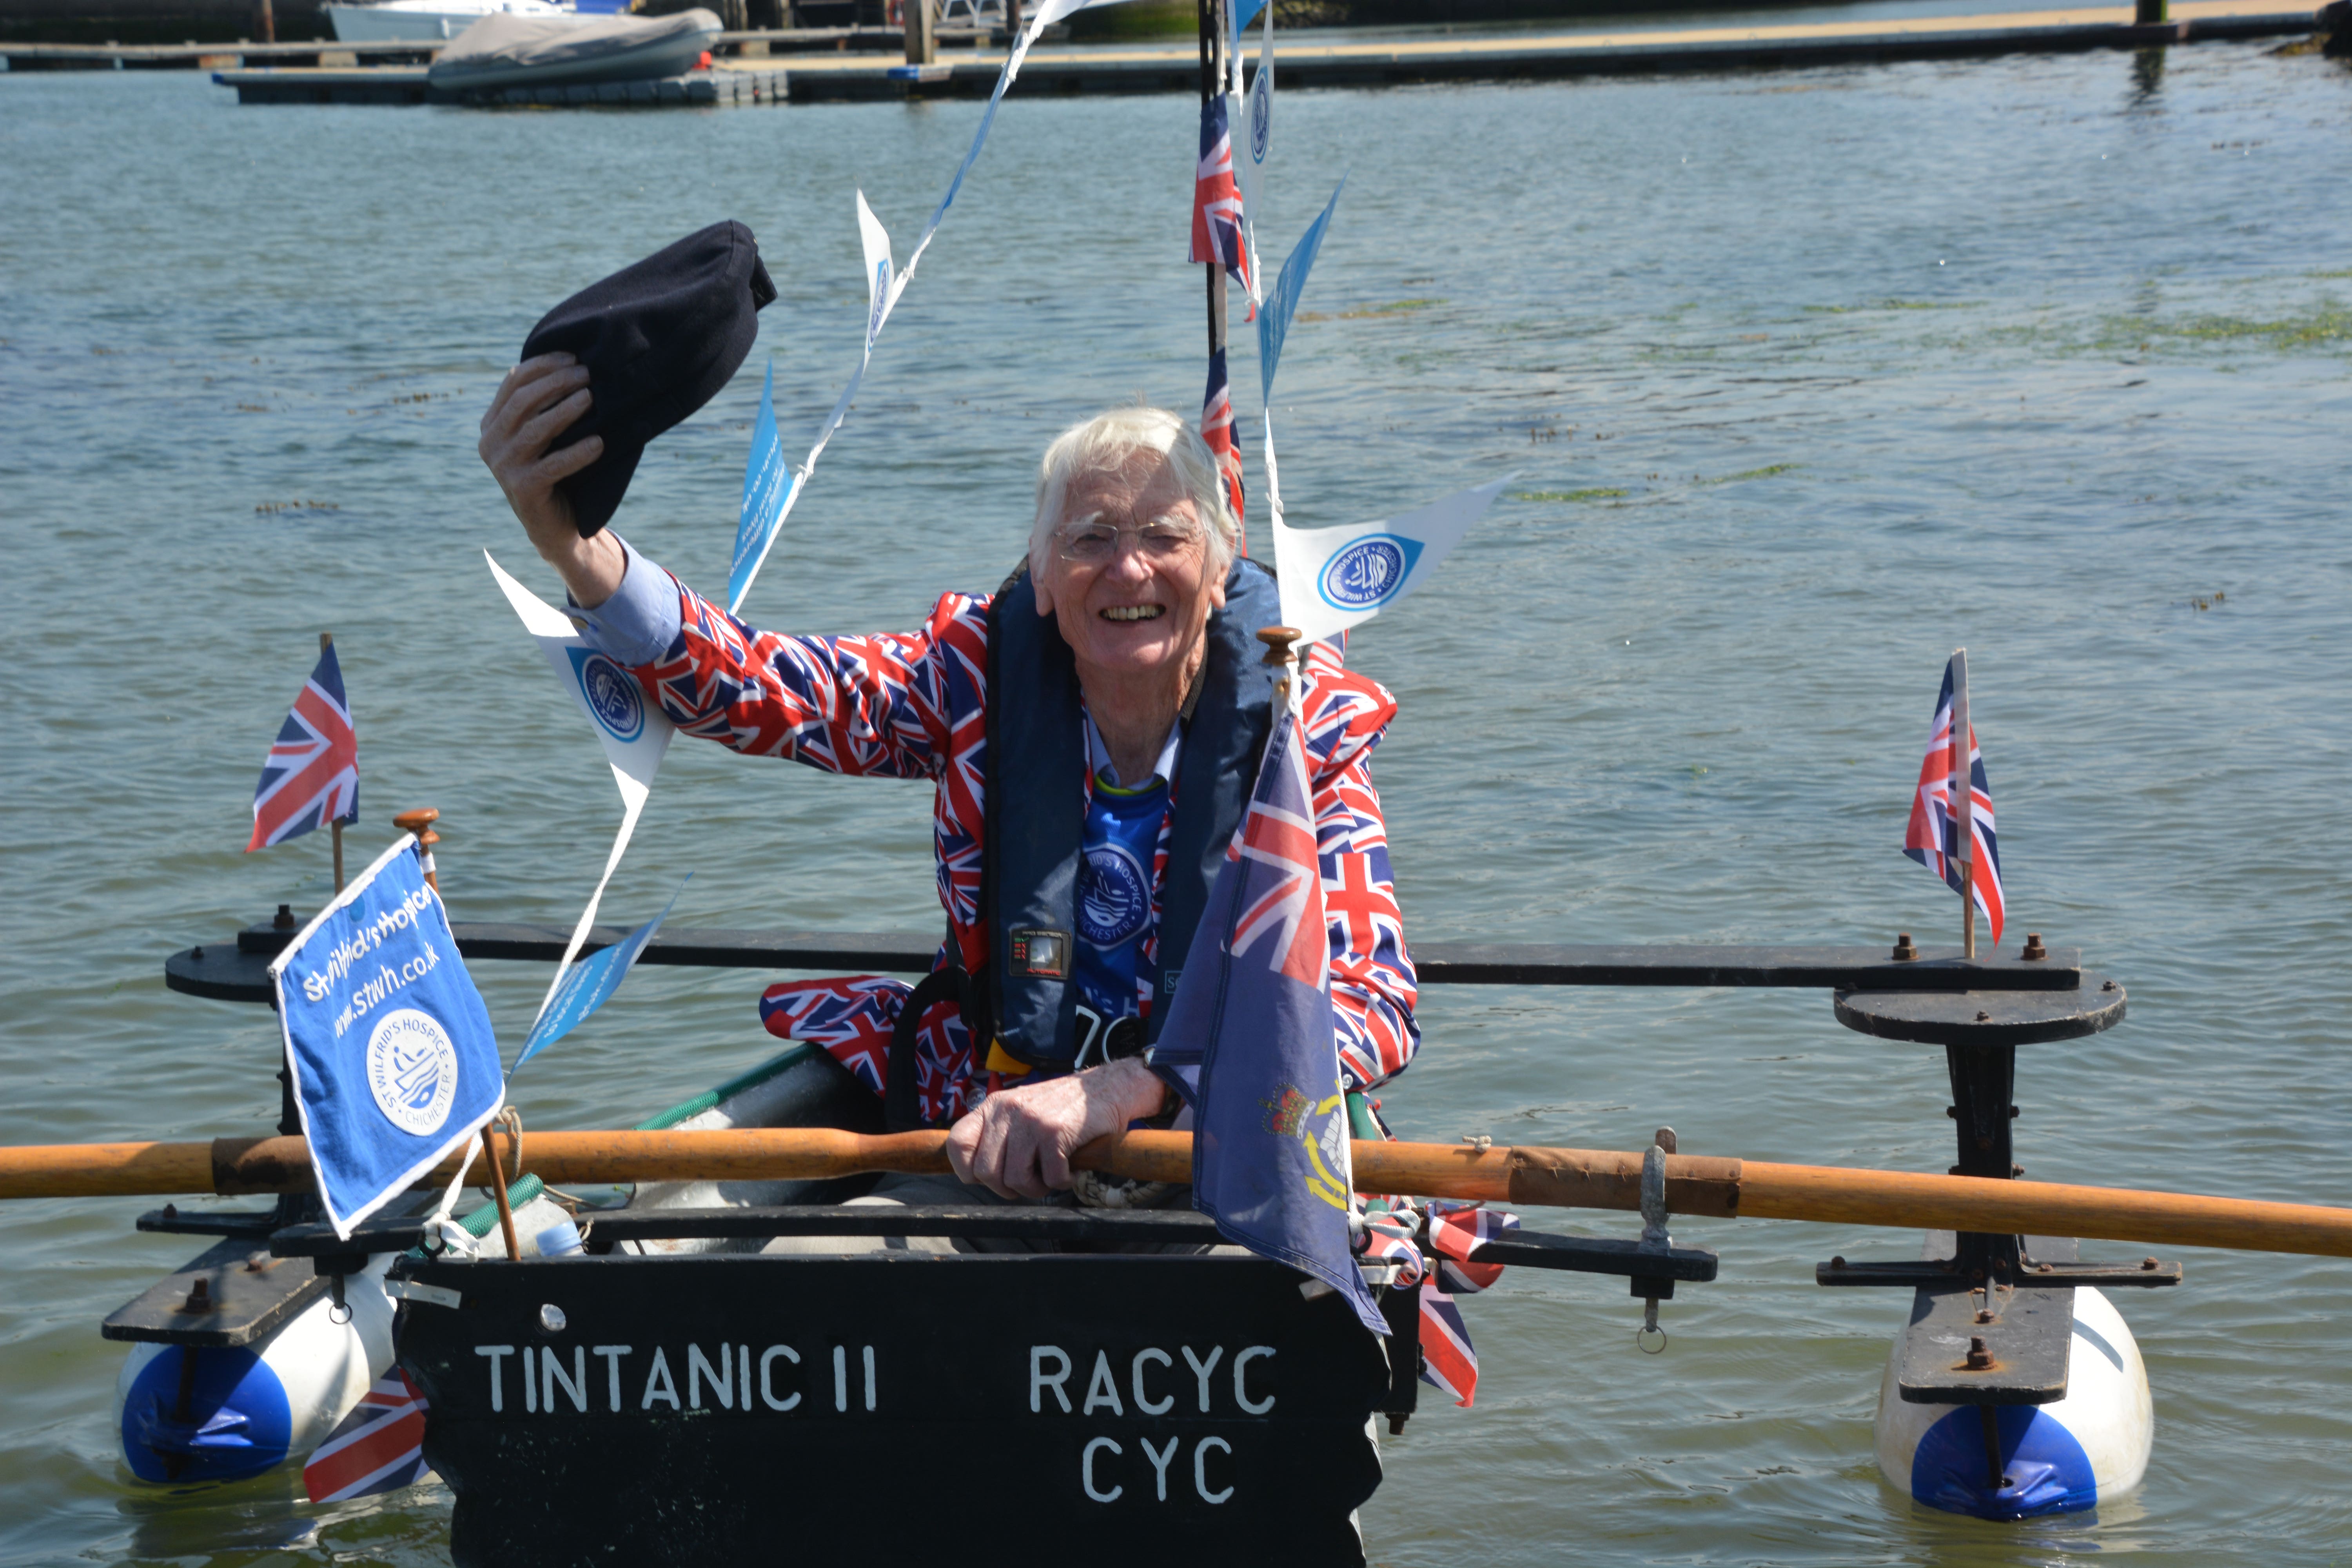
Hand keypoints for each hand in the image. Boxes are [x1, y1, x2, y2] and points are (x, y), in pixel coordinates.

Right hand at [478, 352, 624, 607]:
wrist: (552, 525)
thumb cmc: (554, 472)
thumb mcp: (542, 435)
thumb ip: (541, 406)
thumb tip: (569, 363)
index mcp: (491, 424)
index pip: (514, 383)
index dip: (543, 365)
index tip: (574, 357)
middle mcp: (491, 443)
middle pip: (524, 402)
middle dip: (557, 383)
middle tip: (588, 375)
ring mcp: (503, 467)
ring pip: (536, 429)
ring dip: (566, 410)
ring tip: (592, 398)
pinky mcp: (522, 488)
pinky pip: (553, 465)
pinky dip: (577, 453)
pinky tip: (599, 443)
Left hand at [945, 1055, 1169, 1199]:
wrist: (1108, 1087)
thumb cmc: (1064, 1109)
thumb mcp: (1021, 1111)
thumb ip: (999, 1134)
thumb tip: (976, 1173)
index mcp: (994, 1106)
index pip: (957, 1142)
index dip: (967, 1170)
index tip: (989, 1177)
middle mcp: (1007, 1110)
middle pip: (985, 1172)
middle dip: (1008, 1187)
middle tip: (1030, 1181)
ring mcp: (1030, 1120)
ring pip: (1015, 1180)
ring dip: (1037, 1188)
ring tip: (1052, 1175)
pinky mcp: (1055, 1132)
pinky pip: (1050, 1178)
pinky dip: (1063, 1182)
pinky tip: (1071, 1168)